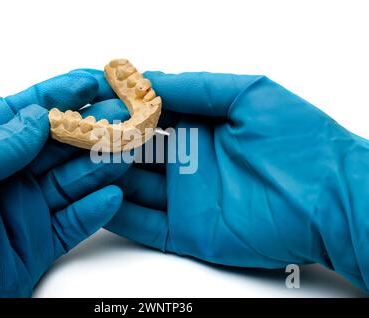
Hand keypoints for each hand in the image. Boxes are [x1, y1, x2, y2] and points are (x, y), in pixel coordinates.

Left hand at [0, 70, 129, 296]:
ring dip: (99, 165)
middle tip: (122, 115)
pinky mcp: (38, 243)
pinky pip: (74, 222)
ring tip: (126, 150)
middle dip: (89, 128)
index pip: (22, 116)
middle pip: (55, 147)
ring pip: (70, 181)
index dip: (57, 96)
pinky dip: (95, 210)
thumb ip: (1, 144)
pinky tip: (112, 195)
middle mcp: (3, 178)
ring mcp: (23, 209)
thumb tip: (38, 116)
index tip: (90, 82)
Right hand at [87, 70, 368, 291]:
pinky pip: (144, 225)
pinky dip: (119, 215)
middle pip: (135, 153)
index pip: (148, 117)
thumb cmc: (298, 140)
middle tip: (77, 136)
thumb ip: (197, 87)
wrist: (330, 200)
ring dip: (105, 176)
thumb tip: (148, 77)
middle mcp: (188, 162)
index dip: (120, 110)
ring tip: (77, 166)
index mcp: (200, 127)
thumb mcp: (247, 94)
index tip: (93, 103)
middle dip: (105, 144)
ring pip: (132, 187)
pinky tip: (96, 200)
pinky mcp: (187, 232)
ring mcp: (185, 198)